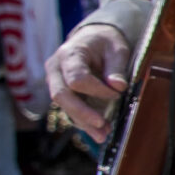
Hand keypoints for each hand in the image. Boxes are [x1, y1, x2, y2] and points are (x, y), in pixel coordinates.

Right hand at [46, 23, 129, 139]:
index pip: (77, 78)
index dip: (96, 90)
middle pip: (61, 95)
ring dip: (83, 122)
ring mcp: (55, 82)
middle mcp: (56, 69)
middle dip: (82, 112)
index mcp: (69, 54)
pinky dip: (84, 122)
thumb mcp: (116, 49)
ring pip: (64, 106)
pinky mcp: (63, 93)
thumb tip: (118, 87)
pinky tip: (99, 132)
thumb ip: (116, 67)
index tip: (117, 94)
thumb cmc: (105, 42)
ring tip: (103, 135)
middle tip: (101, 124)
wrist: (93, 39)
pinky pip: (69, 110)